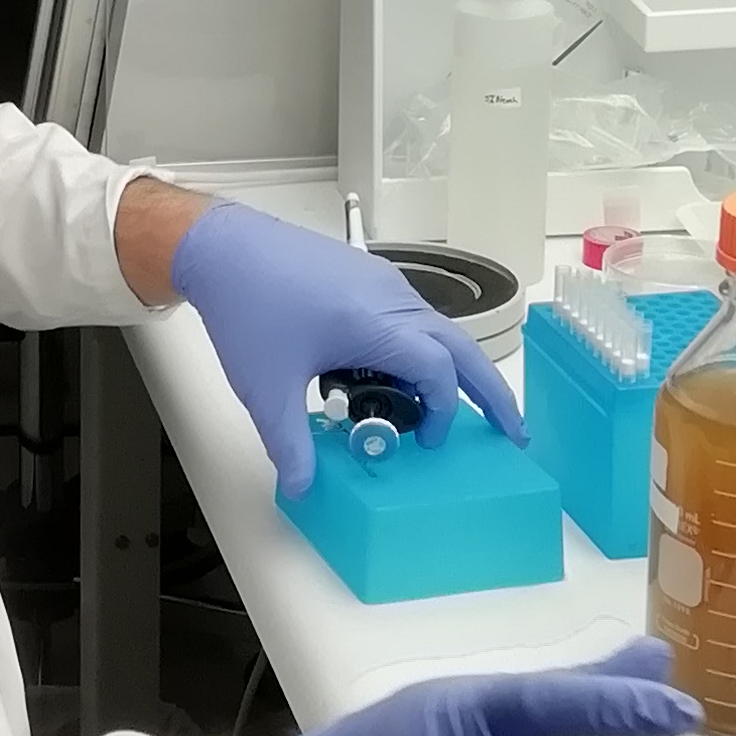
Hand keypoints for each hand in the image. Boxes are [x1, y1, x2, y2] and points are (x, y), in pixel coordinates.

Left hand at [162, 199, 521, 499]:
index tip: (425, 442)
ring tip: (464, 405)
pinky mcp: (368, 277)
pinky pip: (414, 317)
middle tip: (513, 430)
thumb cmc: (247, 306)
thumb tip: (303, 488)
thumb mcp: (267, 388)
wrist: (222, 247)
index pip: (437, 373)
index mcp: (377, 323)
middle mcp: (392, 299)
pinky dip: (427, 348)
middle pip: (462, 347)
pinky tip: (405, 372)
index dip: (441, 413)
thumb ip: (289, 443)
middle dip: (492, 391)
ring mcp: (383, 283)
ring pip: (439, 329)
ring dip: (458, 368)